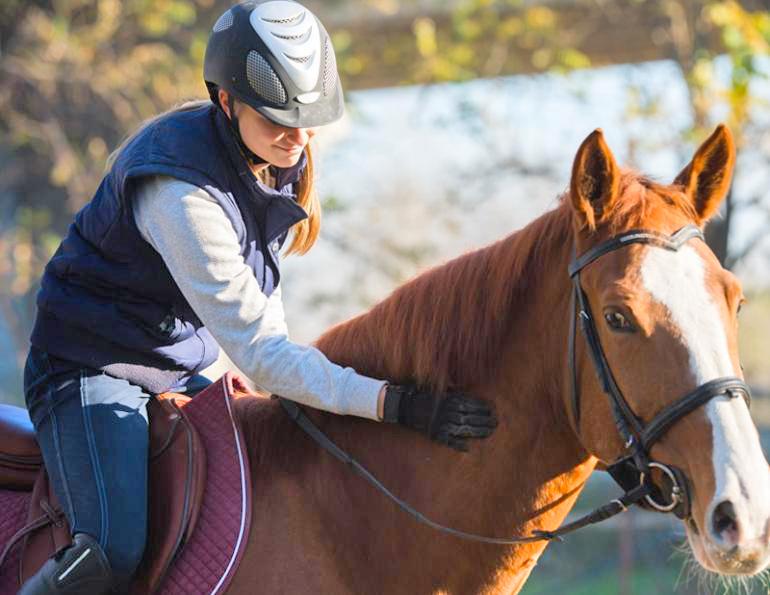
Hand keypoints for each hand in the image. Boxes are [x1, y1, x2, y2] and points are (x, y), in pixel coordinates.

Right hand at [382, 384, 496, 450]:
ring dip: (477, 432)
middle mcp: (447, 411)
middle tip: (495, 424)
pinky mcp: (435, 433)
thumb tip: (464, 388)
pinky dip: (458, 445)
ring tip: (488, 433)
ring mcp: (441, 423)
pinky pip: (449, 441)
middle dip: (484, 421)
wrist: (403, 406)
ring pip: (464, 429)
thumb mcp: (439, 389)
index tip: (492, 411)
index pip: (471, 404)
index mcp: (449, 399)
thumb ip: (453, 390)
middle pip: (470, 417)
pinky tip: (468, 447)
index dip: (482, 408)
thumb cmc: (423, 396)